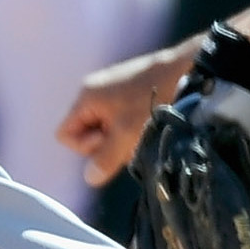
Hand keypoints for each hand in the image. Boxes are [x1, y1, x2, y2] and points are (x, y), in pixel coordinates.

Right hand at [57, 35, 205, 187]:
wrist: (184, 71)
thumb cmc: (151, 99)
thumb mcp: (126, 134)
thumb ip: (105, 158)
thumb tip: (90, 178)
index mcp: (86, 98)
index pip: (65, 135)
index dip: (85, 147)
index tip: (109, 141)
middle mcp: (94, 92)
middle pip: (85, 133)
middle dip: (106, 143)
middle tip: (129, 138)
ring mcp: (111, 91)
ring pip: (105, 128)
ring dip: (121, 138)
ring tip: (142, 132)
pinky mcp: (128, 93)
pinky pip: (119, 120)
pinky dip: (131, 128)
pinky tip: (148, 125)